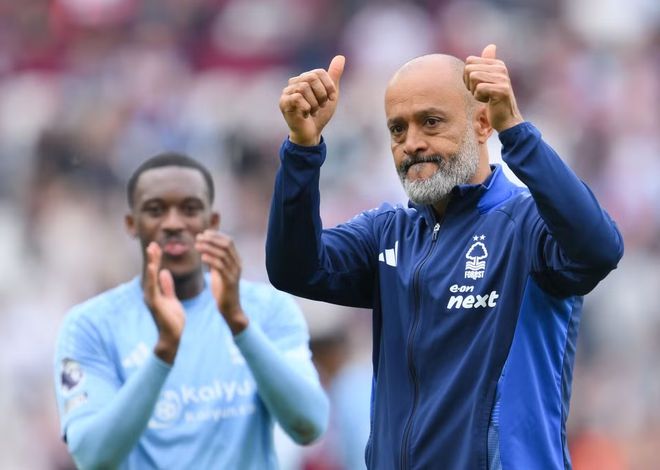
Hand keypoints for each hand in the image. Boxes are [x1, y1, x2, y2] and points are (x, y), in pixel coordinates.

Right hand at [144, 242, 185, 363]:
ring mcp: (152, 298)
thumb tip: (165, 272)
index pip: (155, 272)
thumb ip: (167, 286)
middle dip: (152, 258)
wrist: (172, 336)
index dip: (155, 259)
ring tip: (152, 251)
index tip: (156, 247)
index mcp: (156, 292)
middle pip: (151, 273)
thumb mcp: (172, 299)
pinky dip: (152, 277)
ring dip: (151, 264)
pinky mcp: (155, 303)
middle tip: (153, 244)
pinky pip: (153, 288)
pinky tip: (153, 267)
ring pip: (151, 277)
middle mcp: (151, 293)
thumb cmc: (172, 320)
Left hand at [195, 230, 247, 334]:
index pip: (229, 241)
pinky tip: (202, 257)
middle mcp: (238, 264)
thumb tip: (206, 248)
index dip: (216, 235)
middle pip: (227, 245)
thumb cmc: (223, 290)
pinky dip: (211, 259)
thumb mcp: (219, 271)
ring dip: (208, 247)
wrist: (230, 309)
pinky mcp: (230, 281)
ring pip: (223, 254)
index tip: (203, 233)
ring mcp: (235, 273)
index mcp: (236, 260)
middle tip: (198, 237)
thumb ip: (216, 259)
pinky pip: (221, 267)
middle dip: (212, 239)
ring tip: (196, 245)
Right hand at [279, 55, 344, 145]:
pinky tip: (305, 114)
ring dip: (314, 104)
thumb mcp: (331, 94)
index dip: (328, 86)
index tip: (331, 99)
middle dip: (321, 95)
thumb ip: (334, 76)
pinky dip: (306, 108)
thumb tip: (341, 56)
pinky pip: (297, 98)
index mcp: (306, 78)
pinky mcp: (283, 102)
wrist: (312, 133)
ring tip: (313, 112)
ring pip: (304, 88)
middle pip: (311, 78)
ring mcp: (287, 92)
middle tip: (321, 106)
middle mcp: (295, 82)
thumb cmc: (320, 114)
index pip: (319, 72)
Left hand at [464, 44, 523, 131]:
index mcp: (496, 64)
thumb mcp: (489, 80)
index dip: (467, 76)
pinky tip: (489, 101)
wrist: (507, 119)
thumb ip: (487, 64)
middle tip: (480, 93)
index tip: (477, 86)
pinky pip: (479, 89)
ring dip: (474, 91)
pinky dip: (479, 97)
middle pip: (469, 69)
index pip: (469, 61)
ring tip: (485, 96)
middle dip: (469, 84)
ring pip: (473, 77)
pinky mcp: (501, 90)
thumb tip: (491, 45)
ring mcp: (502, 78)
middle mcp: (501, 68)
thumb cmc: (494, 101)